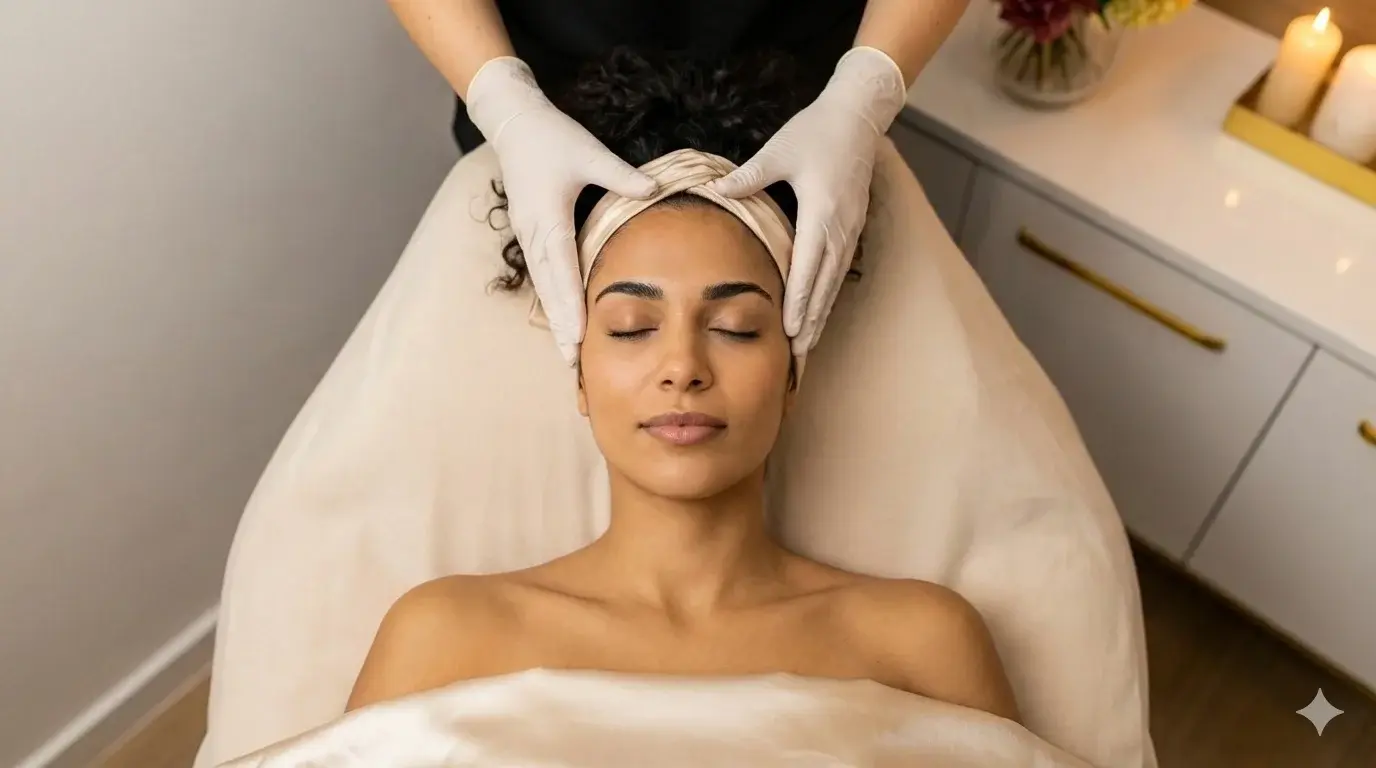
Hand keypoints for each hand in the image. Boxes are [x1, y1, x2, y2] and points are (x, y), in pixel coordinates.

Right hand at [466, 58, 656, 364]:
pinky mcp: (530, 231)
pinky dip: (551, 298)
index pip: (562, 270)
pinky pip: (541, 273)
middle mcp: (535, 232)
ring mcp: (529, 234)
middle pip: (548, 289)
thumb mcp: (589, 152)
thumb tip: (654, 190)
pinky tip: (560, 317)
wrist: (513, 121)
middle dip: (559, 327)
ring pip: (543, 285)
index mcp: (549, 217)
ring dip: (554, 318)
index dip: (570, 306)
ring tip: (565, 351)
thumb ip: (621, 175)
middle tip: (570, 362)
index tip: (578, 336)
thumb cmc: (552, 136)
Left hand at [707, 47, 906, 356]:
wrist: (859, 115)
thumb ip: (749, 176)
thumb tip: (716, 189)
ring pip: (835, 281)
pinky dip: (828, 292)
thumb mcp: (779, 150)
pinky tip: (818, 307)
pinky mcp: (851, 224)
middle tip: (799, 354)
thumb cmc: (818, 130)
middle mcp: (840, 228)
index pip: (810, 269)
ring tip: (808, 341)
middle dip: (813, 321)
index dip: (800, 303)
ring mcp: (849, 228)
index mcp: (822, 214)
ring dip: (822, 312)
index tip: (792, 331)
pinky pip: (839, 267)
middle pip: (826, 286)